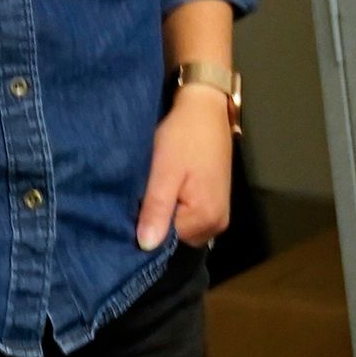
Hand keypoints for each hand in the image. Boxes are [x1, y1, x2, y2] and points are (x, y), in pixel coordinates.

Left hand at [140, 86, 235, 249]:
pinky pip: (190, 217)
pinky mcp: (217, 203)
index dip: (147, 226)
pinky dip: (176, 207)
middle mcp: (217, 223)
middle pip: (177, 237)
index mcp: (205, 218)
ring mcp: (219, 214)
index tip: (136, 205)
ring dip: (166, 213)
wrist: (205, 110)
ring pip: (182, 227)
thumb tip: (146, 246)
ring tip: (156, 189)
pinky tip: (167, 188)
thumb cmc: (183, 137)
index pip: (166, 241)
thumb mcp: (164, 171)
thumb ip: (156, 209)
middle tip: (145, 193)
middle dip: (158, 221)